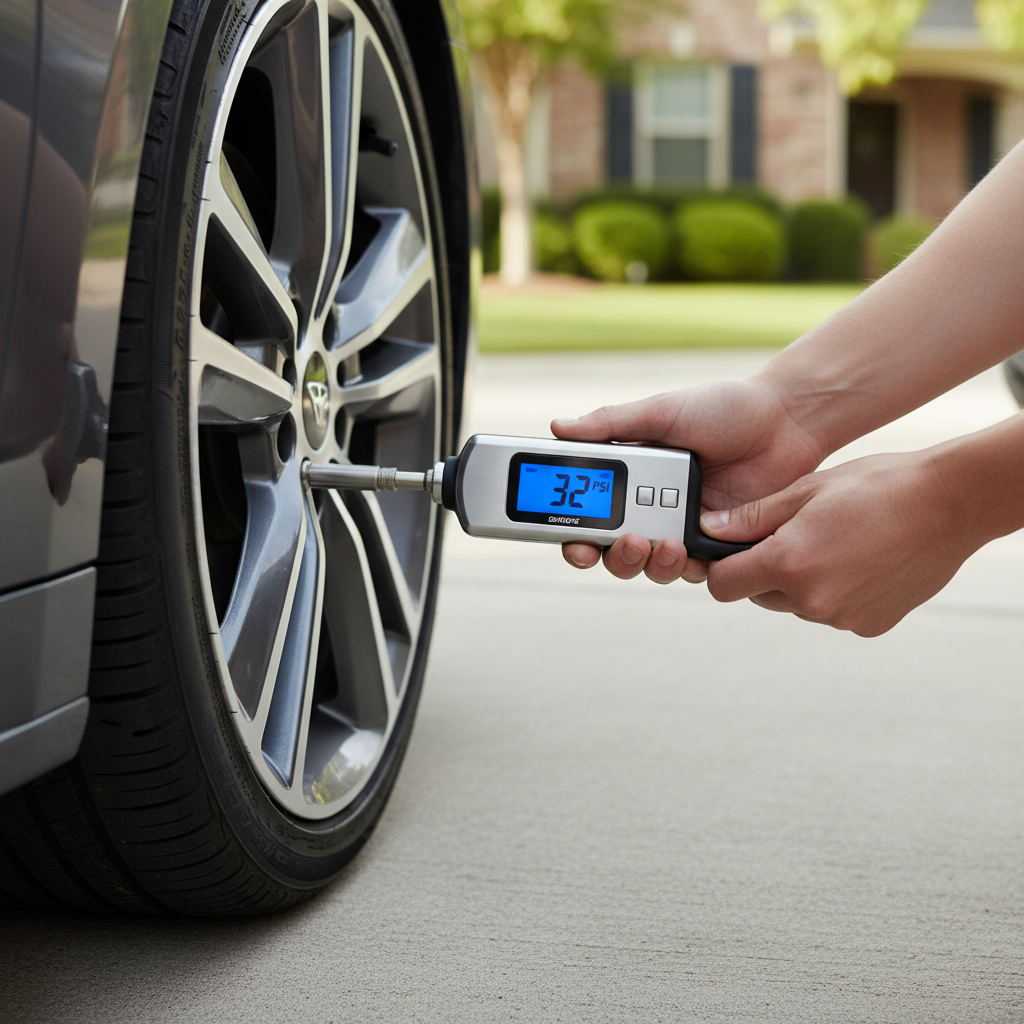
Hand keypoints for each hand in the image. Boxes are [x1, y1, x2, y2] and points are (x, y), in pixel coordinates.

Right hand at [551, 378, 824, 583]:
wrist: (787, 419)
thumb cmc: (726, 407)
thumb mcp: (661, 411)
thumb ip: (610, 424)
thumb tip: (558, 428)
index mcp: (633, 476)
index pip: (591, 513)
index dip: (575, 533)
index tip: (574, 542)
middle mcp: (653, 505)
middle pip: (615, 550)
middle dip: (613, 557)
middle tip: (627, 543)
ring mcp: (686, 526)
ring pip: (652, 566)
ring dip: (648, 564)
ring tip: (665, 545)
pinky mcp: (719, 543)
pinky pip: (696, 570)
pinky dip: (688, 568)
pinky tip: (690, 553)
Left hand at [700, 450, 977, 635]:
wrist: (950, 504)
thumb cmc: (878, 486)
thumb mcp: (806, 490)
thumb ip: (752, 518)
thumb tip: (709, 530)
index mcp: (788, 563)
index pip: (722, 586)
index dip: (722, 568)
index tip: (734, 551)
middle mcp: (811, 600)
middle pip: (758, 596)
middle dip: (764, 571)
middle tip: (794, 536)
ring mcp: (842, 618)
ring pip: (795, 605)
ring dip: (800, 582)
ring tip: (834, 542)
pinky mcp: (868, 626)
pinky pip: (832, 613)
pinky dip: (834, 592)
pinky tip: (859, 560)